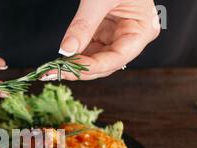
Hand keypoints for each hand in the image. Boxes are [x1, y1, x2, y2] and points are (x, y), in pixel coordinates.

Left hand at [44, 0, 159, 80]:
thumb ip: (84, 25)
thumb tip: (67, 50)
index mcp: (143, 29)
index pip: (117, 58)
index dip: (92, 67)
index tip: (69, 69)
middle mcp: (132, 36)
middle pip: (106, 64)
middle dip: (80, 70)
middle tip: (55, 73)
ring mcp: (118, 35)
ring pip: (96, 60)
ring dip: (75, 65)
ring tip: (53, 69)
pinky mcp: (105, 32)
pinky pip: (90, 50)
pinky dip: (75, 56)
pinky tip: (60, 60)